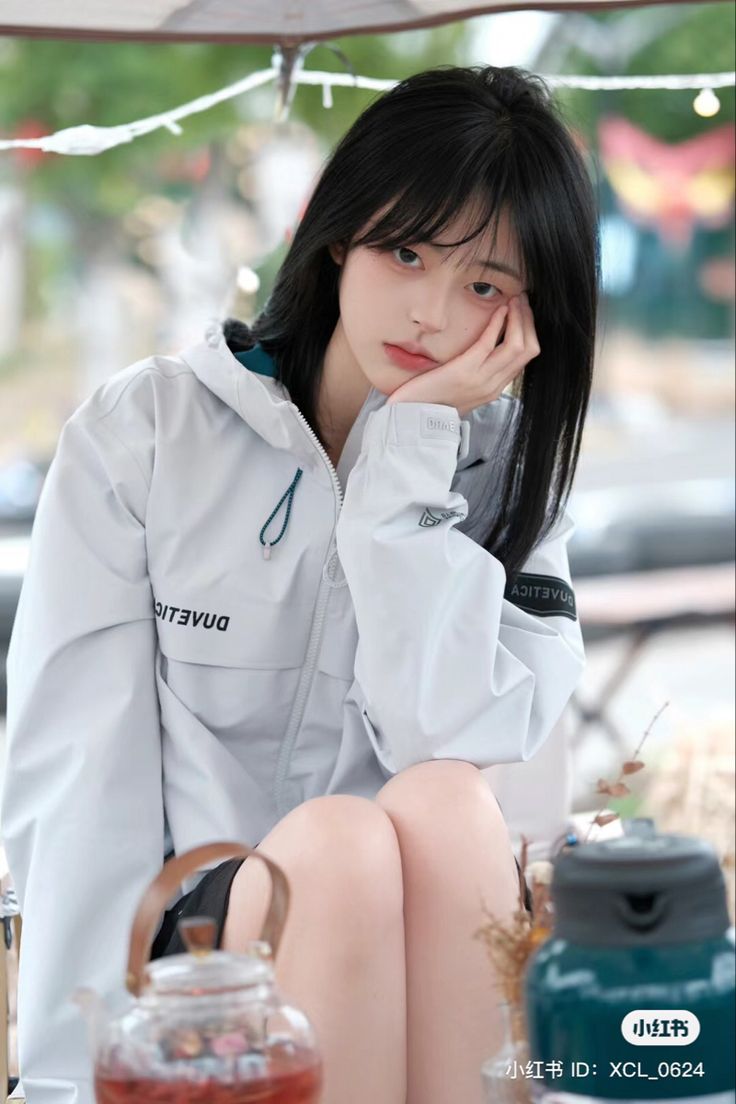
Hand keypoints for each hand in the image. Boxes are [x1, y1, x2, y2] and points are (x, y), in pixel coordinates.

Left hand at [386, 293, 539, 417]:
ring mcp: (481, 380)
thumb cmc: (431, 401)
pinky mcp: (465, 371)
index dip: (529, 331)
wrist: (413, 418)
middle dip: (528, 321)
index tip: (524, 312)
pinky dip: (498, 322)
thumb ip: (476, 373)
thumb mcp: (461, 389)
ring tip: (515, 300)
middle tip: (522, 300)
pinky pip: (490, 342)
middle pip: (528, 350)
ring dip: (518, 317)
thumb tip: (483, 350)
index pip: (525, 358)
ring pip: (517, 345)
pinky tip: (499, 309)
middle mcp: (493, 386)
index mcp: (494, 388)